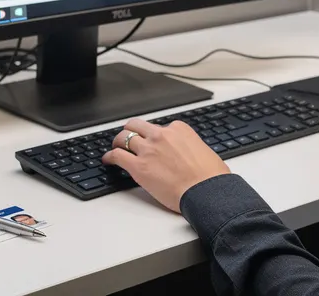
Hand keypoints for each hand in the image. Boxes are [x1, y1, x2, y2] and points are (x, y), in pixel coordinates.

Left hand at [102, 118, 229, 212]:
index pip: (158, 126)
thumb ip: (191, 147)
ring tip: (115, 148)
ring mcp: (148, 149)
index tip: (151, 142)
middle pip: (137, 125)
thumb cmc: (210, 177)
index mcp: (179, 129)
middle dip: (131, 131)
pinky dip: (110, 156)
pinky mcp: (138, 166)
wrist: (206, 191)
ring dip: (118, 142)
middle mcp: (161, 135)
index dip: (153, 135)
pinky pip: (117, 155)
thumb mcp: (204, 151)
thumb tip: (190, 154)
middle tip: (128, 138)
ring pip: (124, 137)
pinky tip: (108, 160)